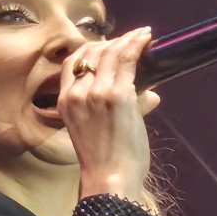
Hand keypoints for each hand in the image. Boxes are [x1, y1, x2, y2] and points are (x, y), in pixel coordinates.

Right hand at [58, 26, 159, 202]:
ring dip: (128, 40)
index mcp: (65, 103)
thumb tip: (151, 94)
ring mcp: (96, 92)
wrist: (110, 180)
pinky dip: (137, 44)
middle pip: (91, 54)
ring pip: (110, 53)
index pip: (71, 64)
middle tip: (130, 41)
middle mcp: (77, 94)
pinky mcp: (118, 95)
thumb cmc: (106, 163)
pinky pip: (127, 59)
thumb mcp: (98, 132)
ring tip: (142, 35)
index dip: (90, 50)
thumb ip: (122, 108)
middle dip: (111, 43)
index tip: (108, 46)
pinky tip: (146, 38)